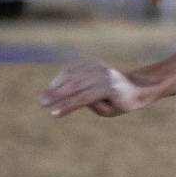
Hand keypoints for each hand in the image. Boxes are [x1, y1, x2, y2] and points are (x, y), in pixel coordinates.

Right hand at [39, 59, 153, 118]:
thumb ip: (93, 105)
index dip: (68, 106)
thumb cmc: (121, 104)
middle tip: (41, 103)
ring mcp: (98, 66)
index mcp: (110, 89)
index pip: (84, 98)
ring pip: (72, 74)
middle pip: (76, 84)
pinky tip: (52, 86)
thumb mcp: (110, 111)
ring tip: (42, 97)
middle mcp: (104, 75)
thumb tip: (75, 96)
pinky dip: (61, 76)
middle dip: (56, 94)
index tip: (53, 114)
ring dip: (55, 85)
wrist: (134, 87)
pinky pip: (74, 67)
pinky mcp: (93, 62)